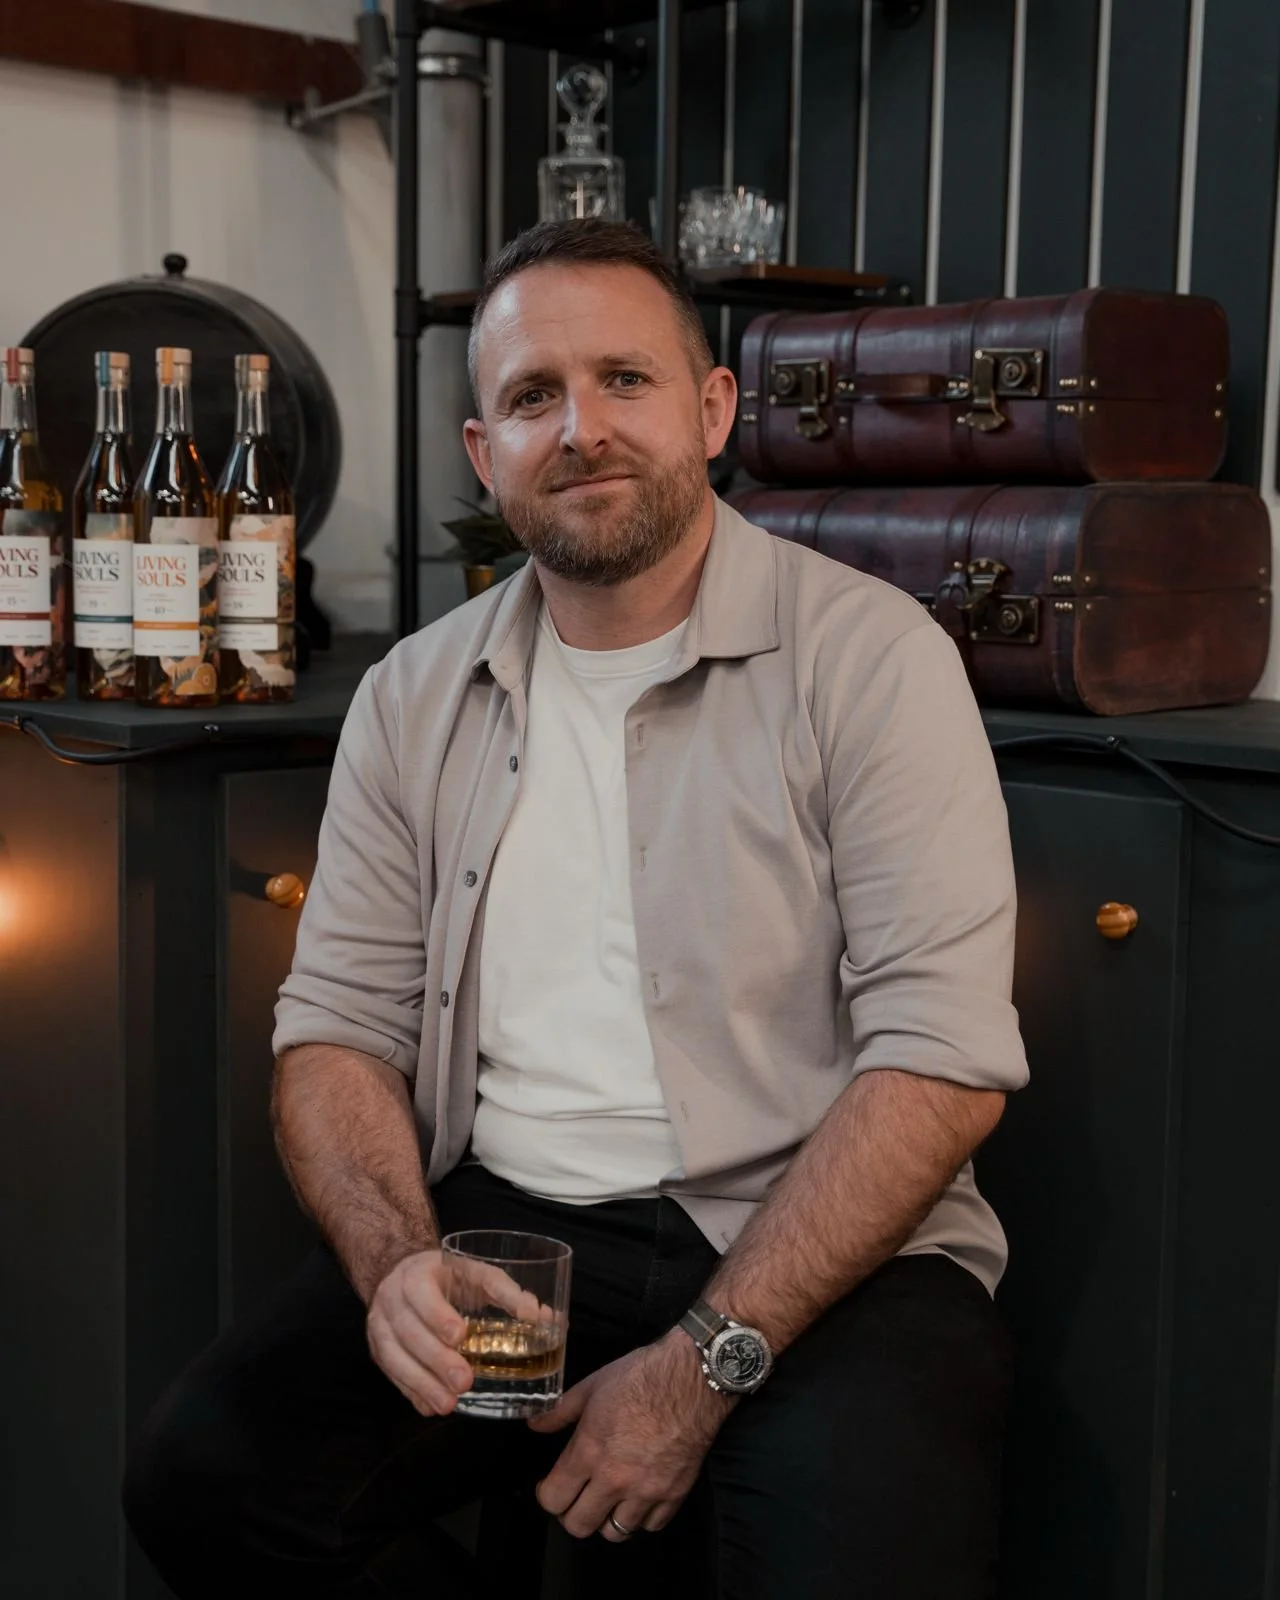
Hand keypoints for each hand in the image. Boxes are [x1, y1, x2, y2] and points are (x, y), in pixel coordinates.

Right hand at [366, 1249, 542, 1416]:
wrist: (398, 1273)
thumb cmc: (445, 1275)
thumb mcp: (472, 1271)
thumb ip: (503, 1290)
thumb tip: (538, 1314)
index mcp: (415, 1274)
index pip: (421, 1293)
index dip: (437, 1316)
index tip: (460, 1336)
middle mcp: (391, 1300)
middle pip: (408, 1331)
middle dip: (436, 1360)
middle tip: (464, 1381)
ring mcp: (379, 1327)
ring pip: (394, 1357)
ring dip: (422, 1383)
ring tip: (448, 1405)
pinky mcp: (377, 1350)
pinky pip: (391, 1374)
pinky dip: (411, 1392)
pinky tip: (431, 1407)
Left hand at [529, 1332, 734, 1539]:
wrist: (691, 1377)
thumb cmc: (640, 1376)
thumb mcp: (592, 1386)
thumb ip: (559, 1411)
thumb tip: (534, 1425)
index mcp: (589, 1451)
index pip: (553, 1500)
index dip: (547, 1495)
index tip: (551, 1487)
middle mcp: (615, 1479)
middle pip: (579, 1526)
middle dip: (571, 1514)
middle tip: (577, 1497)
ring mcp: (646, 1491)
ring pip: (615, 1533)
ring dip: (607, 1518)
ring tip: (609, 1499)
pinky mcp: (674, 1495)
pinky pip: (650, 1526)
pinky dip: (642, 1516)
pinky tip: (639, 1496)